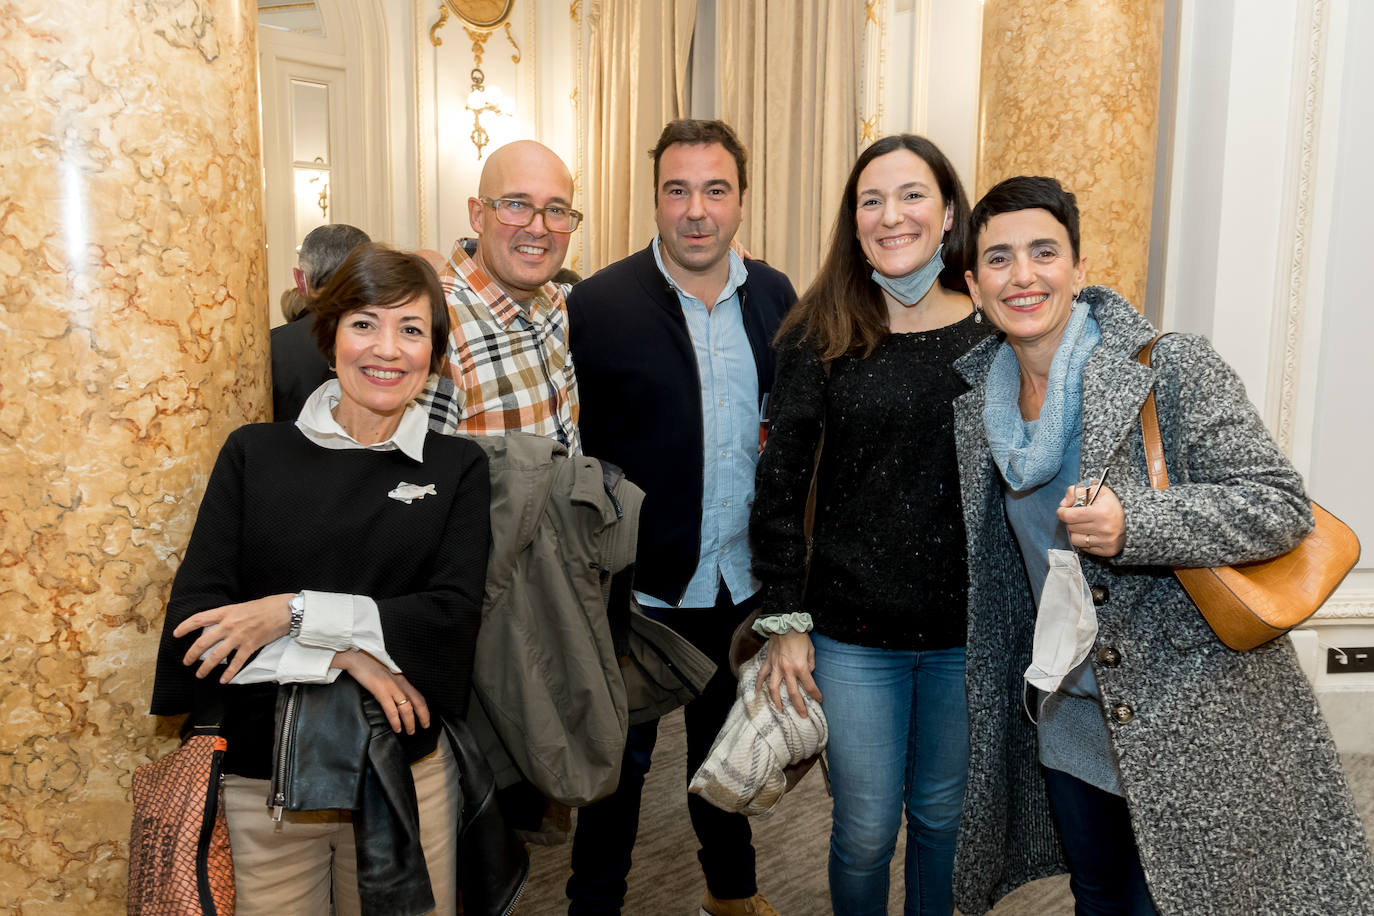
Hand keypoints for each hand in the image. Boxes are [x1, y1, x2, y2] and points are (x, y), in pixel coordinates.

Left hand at [174, 593, 293, 682]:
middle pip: (203, 641)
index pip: (199, 619)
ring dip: (205, 667)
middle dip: (191, 654)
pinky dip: (229, 673)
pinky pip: (236, 662)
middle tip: (186, 662)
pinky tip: (224, 680)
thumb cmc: (265, 606)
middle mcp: (229, 625)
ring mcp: (239, 636)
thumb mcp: (242, 607)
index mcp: (226, 612)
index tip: (176, 633)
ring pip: (216, 655)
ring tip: (199, 674)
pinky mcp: (250, 646)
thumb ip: (229, 616)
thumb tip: (220, 625)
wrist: (284, 610)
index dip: (185, 626)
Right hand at [331, 650, 429, 734]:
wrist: (356, 657)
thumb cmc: (368, 665)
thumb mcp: (386, 673)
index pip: (418, 694)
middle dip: (424, 716)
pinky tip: (397, 728)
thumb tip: (395, 695)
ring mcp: (392, 687)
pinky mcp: (381, 691)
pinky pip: (392, 710)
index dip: (424, 707)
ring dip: (410, 722)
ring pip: (407, 708)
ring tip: (410, 731)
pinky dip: (396, 721)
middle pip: (418, 702)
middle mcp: (400, 682)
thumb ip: (393, 683)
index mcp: (402, 678)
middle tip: (425, 726)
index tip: (427, 717)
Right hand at [754, 630, 821, 716]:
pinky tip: (757, 693)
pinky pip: (761, 676)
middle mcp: (787, 670)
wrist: (785, 623)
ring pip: (774, 688)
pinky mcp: (768, 662)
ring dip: (777, 701)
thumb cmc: (800, 636)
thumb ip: (811, 663)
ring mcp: (776, 667)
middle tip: (803, 715)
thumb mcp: (811, 649)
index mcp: (800, 667)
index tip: (819, 700)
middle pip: (793, 693)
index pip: (810, 686)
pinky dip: (758, 685)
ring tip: (780, 710)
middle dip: (799, 706)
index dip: (816, 695)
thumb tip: (809, 672)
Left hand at [1058, 482, 1125, 556]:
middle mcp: (1105, 528)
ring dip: (1076, 531)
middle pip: (1070, 527)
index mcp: (1102, 512)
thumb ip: (1077, 491)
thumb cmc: (1110, 505)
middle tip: (1079, 516)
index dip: (1062, 512)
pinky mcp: (1106, 551)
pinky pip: (1083, 548)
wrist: (1132, 521)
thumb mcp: (1097, 491)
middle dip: (1071, 520)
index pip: (1069, 515)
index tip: (1064, 510)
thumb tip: (1064, 504)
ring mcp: (1106, 541)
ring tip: (1085, 525)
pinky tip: (1092, 534)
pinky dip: (1084, 541)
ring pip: (1074, 539)